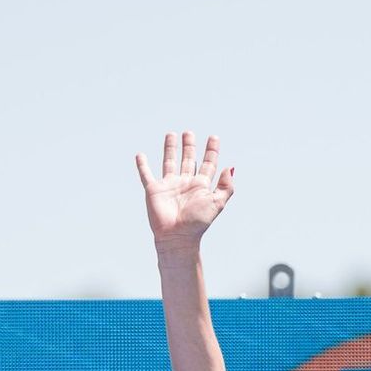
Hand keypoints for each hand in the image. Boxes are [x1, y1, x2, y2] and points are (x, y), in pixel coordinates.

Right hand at [135, 131, 234, 252]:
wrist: (177, 237)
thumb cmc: (197, 223)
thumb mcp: (217, 203)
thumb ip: (225, 187)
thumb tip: (230, 168)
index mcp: (200, 186)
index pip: (208, 164)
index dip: (211, 151)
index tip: (214, 138)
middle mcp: (185, 184)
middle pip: (188, 160)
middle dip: (189, 146)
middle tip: (189, 133)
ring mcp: (169, 186)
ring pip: (169, 162)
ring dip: (170, 149)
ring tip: (171, 134)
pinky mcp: (154, 190)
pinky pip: (146, 175)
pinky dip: (142, 166)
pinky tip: (140, 155)